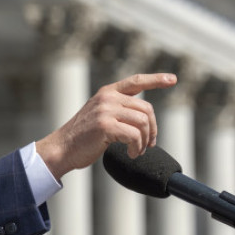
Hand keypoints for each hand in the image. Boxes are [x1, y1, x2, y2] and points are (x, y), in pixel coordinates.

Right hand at [35, 72, 176, 180]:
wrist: (61, 149)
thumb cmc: (82, 138)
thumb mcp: (100, 116)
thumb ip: (118, 110)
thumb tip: (145, 119)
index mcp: (107, 93)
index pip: (136, 81)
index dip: (156, 80)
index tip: (172, 80)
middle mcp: (107, 98)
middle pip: (146, 109)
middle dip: (152, 129)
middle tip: (148, 145)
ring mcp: (106, 110)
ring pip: (143, 122)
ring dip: (145, 141)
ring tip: (137, 151)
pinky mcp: (105, 126)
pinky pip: (134, 136)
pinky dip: (137, 148)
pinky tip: (131, 154)